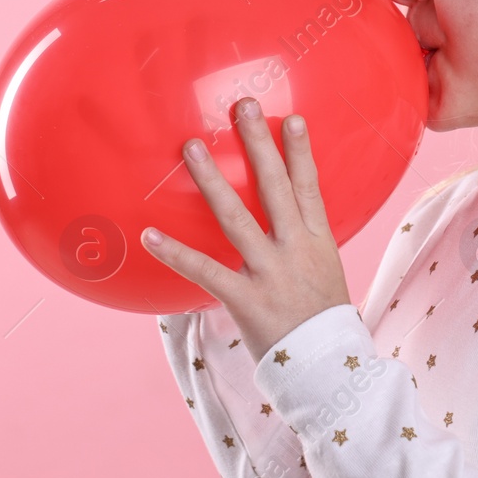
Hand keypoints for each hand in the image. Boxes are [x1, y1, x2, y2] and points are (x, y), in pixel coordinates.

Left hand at [141, 96, 351, 364]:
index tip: (292, 117)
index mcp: (318, 241)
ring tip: (192, 147)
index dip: (301, 151)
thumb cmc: (322, 321)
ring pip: (236, 217)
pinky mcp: (245, 299)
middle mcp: (295, 249)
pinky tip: (150, 233)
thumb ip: (305, 244)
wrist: (328, 371)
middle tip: (243, 106)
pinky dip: (175, 252)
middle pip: (275, 186)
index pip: (309, 187)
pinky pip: (204, 270)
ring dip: (211, 180)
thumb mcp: (326, 273)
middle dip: (259, 143)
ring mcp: (270, 272)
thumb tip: (291, 220)